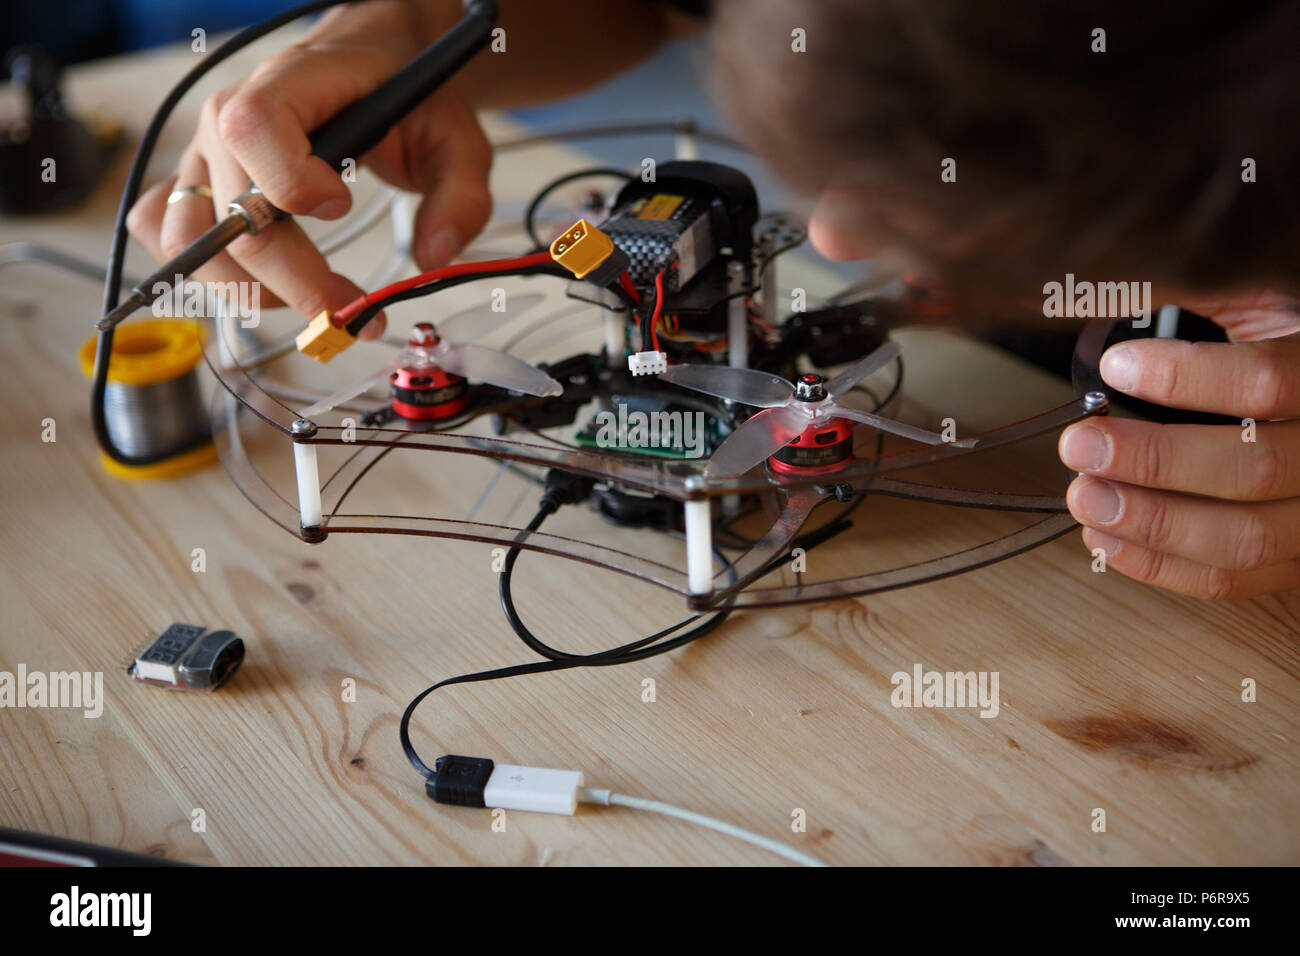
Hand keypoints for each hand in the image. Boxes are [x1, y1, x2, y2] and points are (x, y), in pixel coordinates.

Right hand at [126, 4, 492, 336]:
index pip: (252, 129)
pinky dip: (206, 272)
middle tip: (355, 314)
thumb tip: (434, 259)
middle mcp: (228, 117)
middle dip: (295, 281)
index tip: (342, 206)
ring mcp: (205, 153)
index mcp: (289, 85)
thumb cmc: (405, 101)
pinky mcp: (197, 183)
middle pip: (230, 215)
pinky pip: (162, 230)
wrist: (373, 72)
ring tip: (310, 297)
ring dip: (249, 289)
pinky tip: (265, 282)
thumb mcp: (456, 139)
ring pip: (188, 238)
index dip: (291, 182)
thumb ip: (460, 197)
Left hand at [1059, 292, 1299, 598]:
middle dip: (1156, 461)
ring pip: (1246, 537)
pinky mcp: (1295, 560)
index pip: (1270, 381)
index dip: (1189, 378)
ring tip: (1084, 495)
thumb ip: (1185, 296)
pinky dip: (1159, 565)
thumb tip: (1083, 295)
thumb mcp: (1250, 301)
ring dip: (1151, 522)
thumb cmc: (1273, 345)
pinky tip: (1104, 536)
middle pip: (1255, 468)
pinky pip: (1233, 579)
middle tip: (1081, 444)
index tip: (1118, 367)